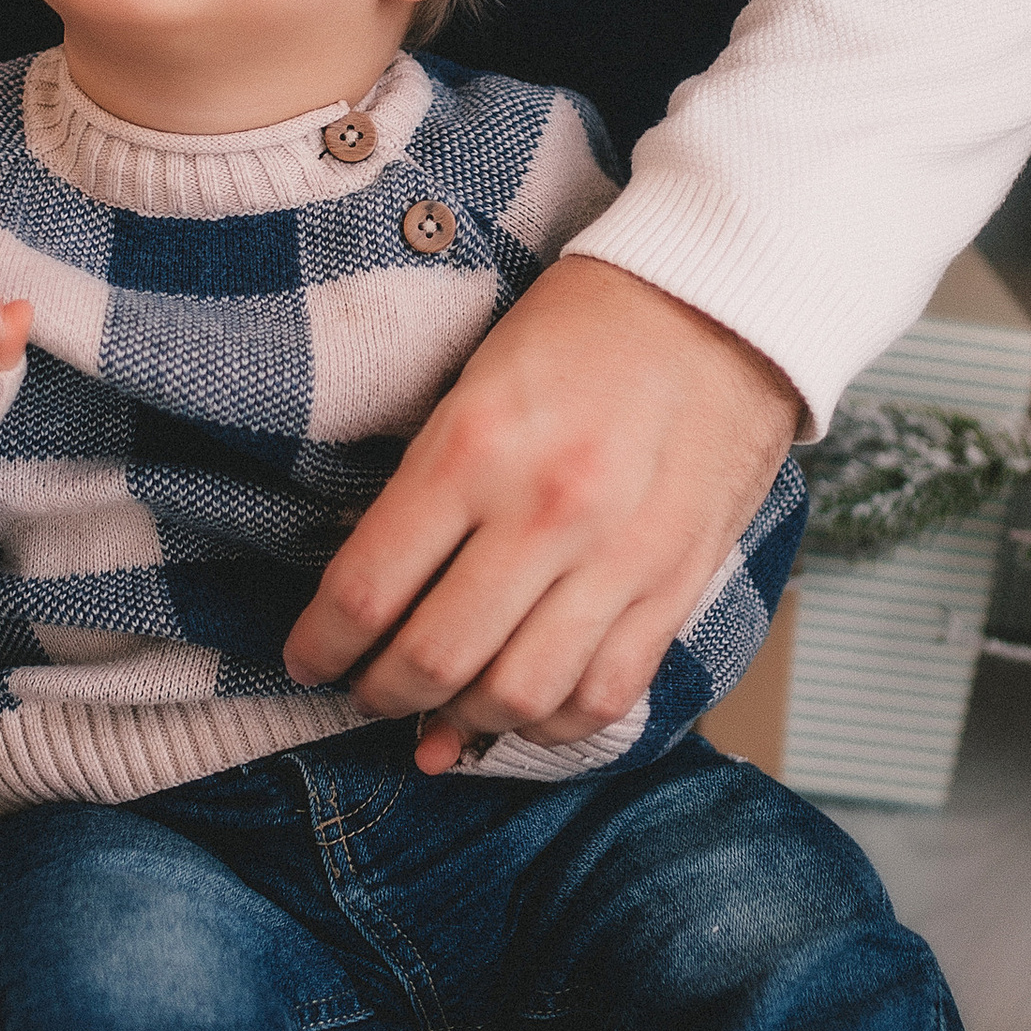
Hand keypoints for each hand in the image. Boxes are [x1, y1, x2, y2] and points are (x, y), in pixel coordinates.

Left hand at [284, 257, 800, 771]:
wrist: (723, 306)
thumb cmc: (585, 331)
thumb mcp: (474, 381)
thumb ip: (425, 486)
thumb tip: (378, 593)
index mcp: (476, 448)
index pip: (367, 590)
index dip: (319, 646)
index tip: (307, 660)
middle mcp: (547, 513)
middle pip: (434, 659)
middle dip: (380, 693)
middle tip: (366, 689)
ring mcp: (619, 558)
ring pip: (518, 695)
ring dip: (461, 721)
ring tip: (438, 712)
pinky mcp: (676, 586)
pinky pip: (604, 696)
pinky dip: (552, 724)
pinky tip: (522, 710)